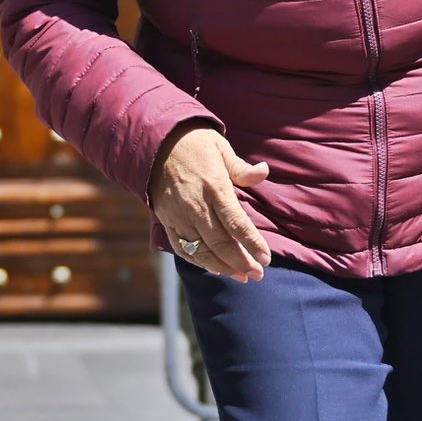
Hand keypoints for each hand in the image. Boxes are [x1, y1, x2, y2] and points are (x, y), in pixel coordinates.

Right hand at [148, 125, 272, 283]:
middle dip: (241, 262)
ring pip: (202, 251)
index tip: (266, 258)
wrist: (155, 144)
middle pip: (221, 242)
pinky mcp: (167, 221)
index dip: (252, 243)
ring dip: (223, 267)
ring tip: (242, 276)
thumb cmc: (195, 144)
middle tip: (258, 274)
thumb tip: (264, 171)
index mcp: (214, 186)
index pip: (236, 222)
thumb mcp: (220, 148)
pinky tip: (214, 268)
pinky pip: (183, 248)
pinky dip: (199, 262)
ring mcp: (179, 216)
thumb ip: (241, 168)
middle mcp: (196, 206)